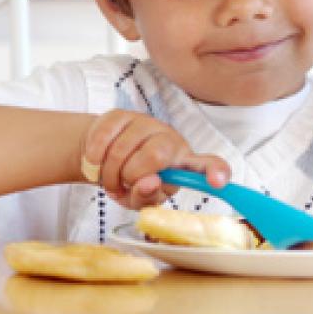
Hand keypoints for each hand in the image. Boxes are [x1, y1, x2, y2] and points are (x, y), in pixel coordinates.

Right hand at [80, 109, 229, 208]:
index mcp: (183, 163)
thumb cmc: (128, 181)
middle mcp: (170, 139)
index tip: (217, 182)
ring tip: (109, 178)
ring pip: (125, 148)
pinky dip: (95, 157)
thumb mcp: (138, 199)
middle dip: (132, 176)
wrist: (100, 159)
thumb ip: (147, 196)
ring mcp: (146, 123)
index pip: (209, 164)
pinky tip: (95, 162)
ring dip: (109, 172)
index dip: (215, 171)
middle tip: (123, 185)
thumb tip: (149, 182)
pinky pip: (104, 136)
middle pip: (157, 155)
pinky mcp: (121, 114)